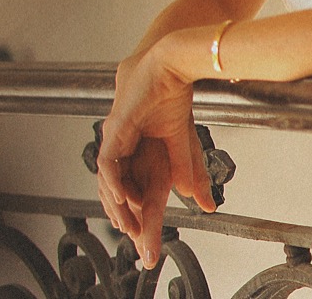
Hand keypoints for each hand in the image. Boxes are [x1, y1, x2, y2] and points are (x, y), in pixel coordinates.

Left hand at [96, 40, 214, 268]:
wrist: (170, 64)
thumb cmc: (172, 95)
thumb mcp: (184, 142)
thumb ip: (189, 172)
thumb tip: (203, 205)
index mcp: (141, 155)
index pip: (137, 196)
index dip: (142, 221)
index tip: (147, 247)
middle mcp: (125, 151)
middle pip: (120, 194)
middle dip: (127, 221)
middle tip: (139, 245)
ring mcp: (117, 140)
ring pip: (109, 183)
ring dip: (117, 207)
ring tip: (127, 228)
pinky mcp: (115, 129)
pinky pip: (108, 163)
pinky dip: (113, 183)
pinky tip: (122, 197)